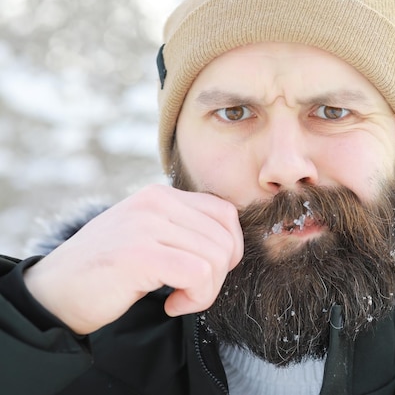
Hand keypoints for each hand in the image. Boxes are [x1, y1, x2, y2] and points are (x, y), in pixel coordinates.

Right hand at [23, 184, 243, 334]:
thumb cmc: (108, 271)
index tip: (206, 273)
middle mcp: (155, 202)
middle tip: (190, 292)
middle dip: (218, 276)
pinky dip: (196, 299)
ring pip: (217, 258)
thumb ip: (184, 229)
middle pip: (225, 239)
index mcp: (160, 195)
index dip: (229, 249)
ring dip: (206, 291)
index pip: (225, 214)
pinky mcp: (140, 254)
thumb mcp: (149, 235)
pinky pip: (200, 274)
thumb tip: (231, 243)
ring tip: (179, 299)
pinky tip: (172, 306)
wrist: (54, 293)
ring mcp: (147, 225)